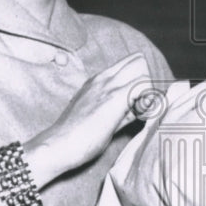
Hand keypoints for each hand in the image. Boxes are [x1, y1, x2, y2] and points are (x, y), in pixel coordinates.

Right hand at [26, 53, 150, 182]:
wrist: (58, 145)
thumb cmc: (76, 136)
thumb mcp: (99, 116)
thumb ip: (120, 110)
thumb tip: (139, 109)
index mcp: (98, 80)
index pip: (129, 63)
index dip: (140, 80)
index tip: (136, 104)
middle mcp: (103, 78)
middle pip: (139, 60)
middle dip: (147, 81)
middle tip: (141, 105)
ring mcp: (108, 86)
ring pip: (143, 69)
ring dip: (147, 90)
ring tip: (139, 113)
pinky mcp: (114, 98)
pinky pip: (143, 85)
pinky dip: (147, 100)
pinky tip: (138, 118)